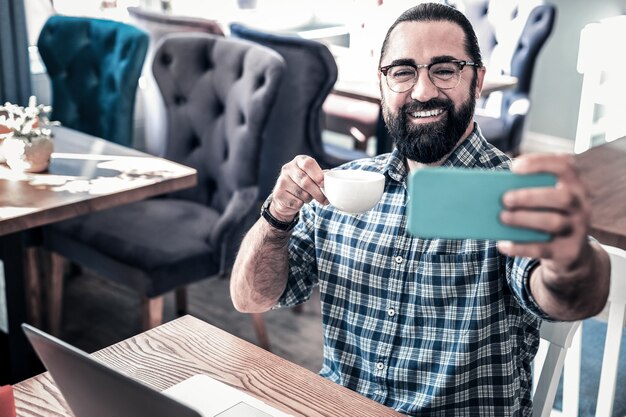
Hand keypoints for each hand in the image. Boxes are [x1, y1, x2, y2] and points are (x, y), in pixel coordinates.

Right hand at [269, 155, 328, 221]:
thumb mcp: (312, 178)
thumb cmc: (302, 186)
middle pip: (305, 181)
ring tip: (308, 198)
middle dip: (317, 192)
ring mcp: (281, 180)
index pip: (308, 163)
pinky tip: (298, 202)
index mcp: (299, 161)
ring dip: (308, 199)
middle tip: (324, 199)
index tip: (323, 184)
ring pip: (301, 193)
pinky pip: (295, 202)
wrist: (285, 199)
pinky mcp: (278, 193)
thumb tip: (331, 179)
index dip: (317, 174)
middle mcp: (288, 168)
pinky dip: (300, 205)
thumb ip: (321, 177)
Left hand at [497, 154, 591, 277]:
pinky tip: (503, 244)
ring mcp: (578, 230)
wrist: (571, 252)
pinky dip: (520, 247)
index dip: (541, 163)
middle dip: (531, 196)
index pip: (565, 166)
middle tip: (504, 198)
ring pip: (553, 222)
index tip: (514, 167)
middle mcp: (581, 206)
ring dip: (524, 219)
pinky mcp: (568, 252)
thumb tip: (495, 192)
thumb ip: (529, 191)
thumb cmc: (548, 215)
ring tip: (502, 217)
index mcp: (575, 185)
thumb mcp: (545, 201)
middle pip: (562, 197)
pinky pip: (543, 249)